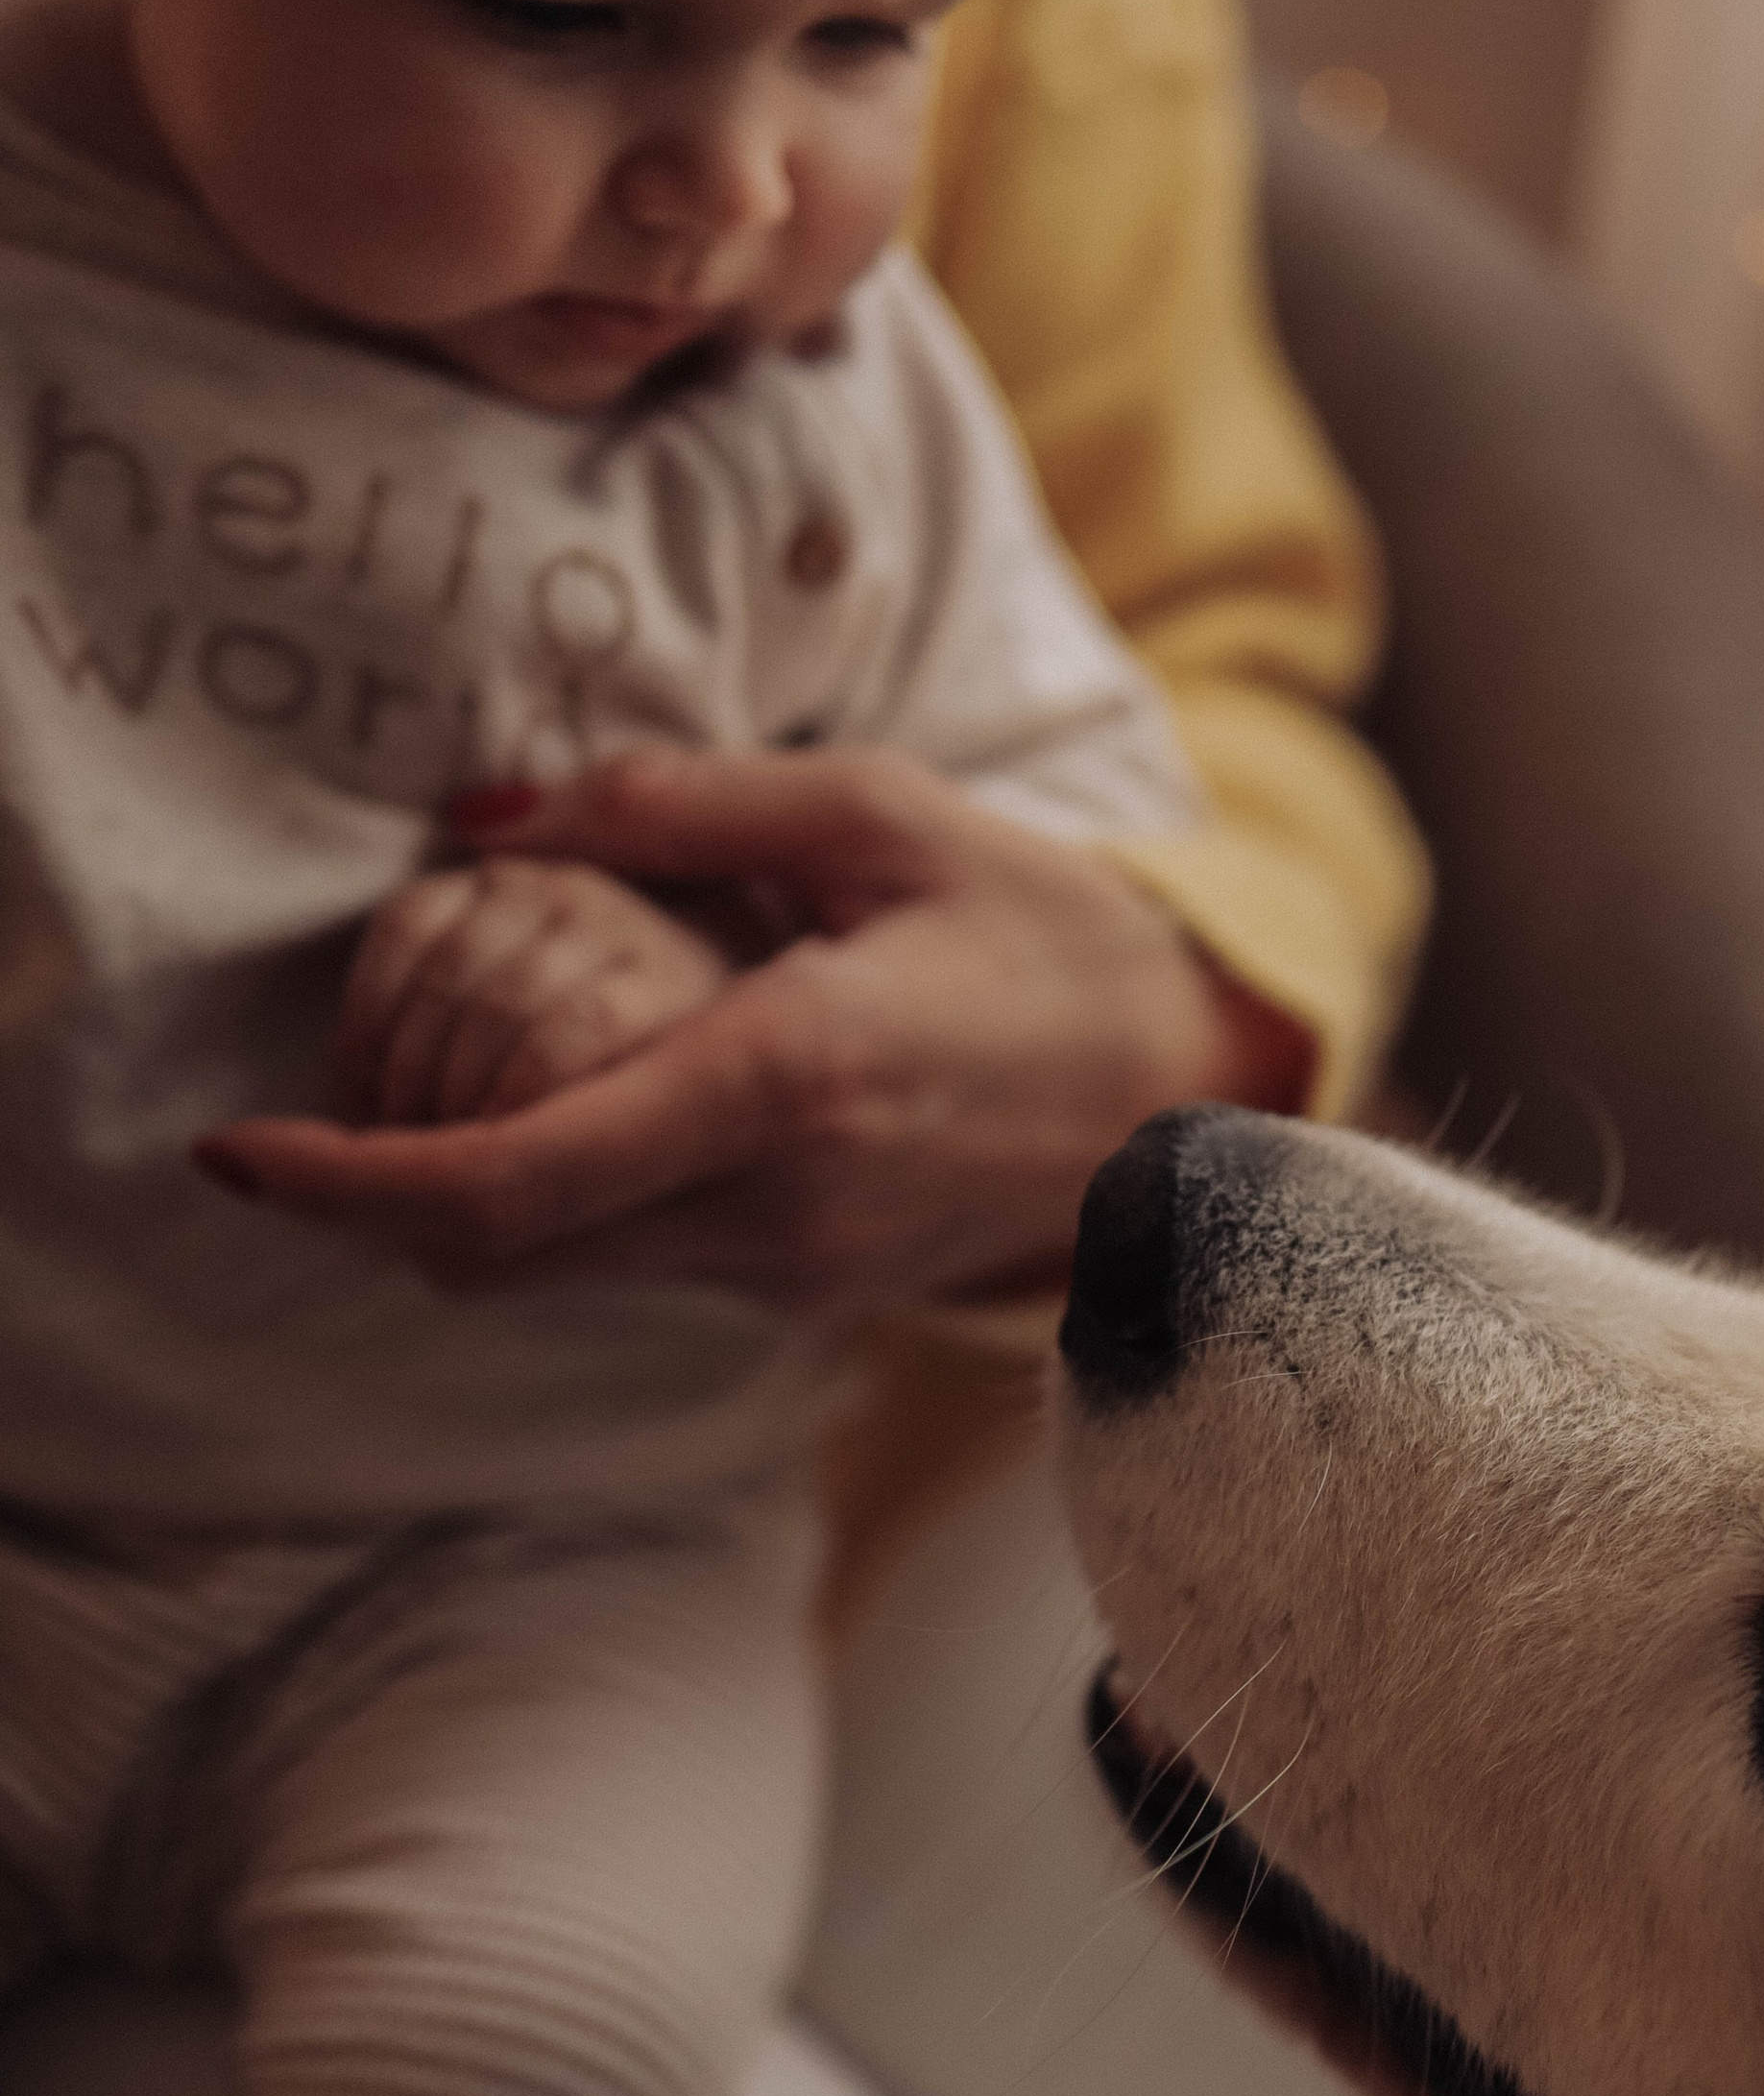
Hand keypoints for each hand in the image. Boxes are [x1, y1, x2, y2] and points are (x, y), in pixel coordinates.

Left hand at [198, 750, 1312, 1311]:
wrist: (1193, 1101)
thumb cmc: (1051, 938)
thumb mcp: (888, 813)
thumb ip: (689, 802)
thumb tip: (495, 805)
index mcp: (783, 1082)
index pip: (506, 1183)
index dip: (344, 1185)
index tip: (238, 1149)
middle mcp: (771, 1206)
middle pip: (493, 1254)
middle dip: (374, 1194)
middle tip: (320, 1093)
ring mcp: (787, 1271)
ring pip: (554, 1271)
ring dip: (468, 1196)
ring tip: (460, 1070)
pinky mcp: (802, 1293)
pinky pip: (632, 1262)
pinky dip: (562, 1198)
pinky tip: (588, 1096)